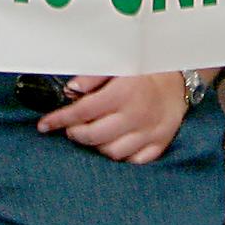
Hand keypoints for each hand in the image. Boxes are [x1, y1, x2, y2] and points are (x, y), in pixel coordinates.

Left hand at [38, 71, 189, 162]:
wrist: (181, 78)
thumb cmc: (145, 70)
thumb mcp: (119, 63)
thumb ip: (93, 75)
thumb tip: (70, 89)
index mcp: (125, 91)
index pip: (82, 111)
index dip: (59, 119)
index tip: (44, 124)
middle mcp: (137, 114)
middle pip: (94, 136)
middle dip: (75, 134)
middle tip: (72, 128)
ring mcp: (150, 131)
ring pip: (111, 152)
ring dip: (96, 146)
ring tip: (93, 134)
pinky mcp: (160, 143)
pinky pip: (133, 161)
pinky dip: (120, 156)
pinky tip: (114, 143)